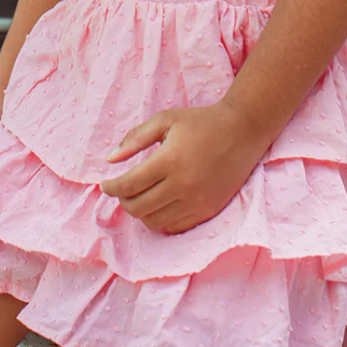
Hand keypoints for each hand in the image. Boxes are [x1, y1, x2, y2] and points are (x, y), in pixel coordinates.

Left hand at [98, 102, 263, 234]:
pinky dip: (160, 219)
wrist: (241, 132)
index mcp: (169, 160)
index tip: (105, 184)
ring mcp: (196, 202)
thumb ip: (135, 138)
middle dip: (123, 201)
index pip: (129, 185)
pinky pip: (174, 227)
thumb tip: (111, 160)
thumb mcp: (165, 120)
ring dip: (140, 212)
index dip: (111, 188)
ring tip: (139, 197)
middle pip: (138, 208)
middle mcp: (182, 186)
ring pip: (154, 221)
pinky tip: (159, 204)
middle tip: (121, 190)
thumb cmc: (200, 122)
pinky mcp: (207, 211)